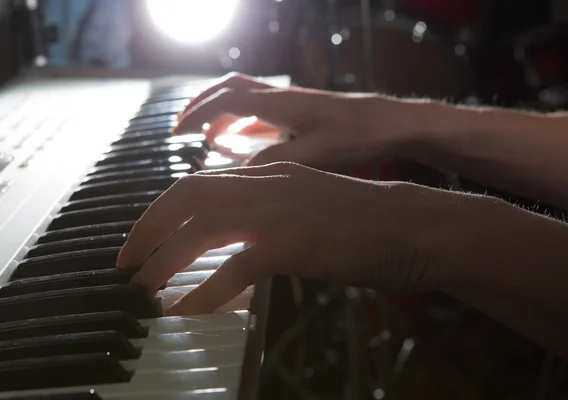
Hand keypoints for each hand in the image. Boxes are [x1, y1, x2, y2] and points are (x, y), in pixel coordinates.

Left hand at [116, 162, 449, 314]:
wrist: (412, 225)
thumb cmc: (364, 220)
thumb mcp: (307, 204)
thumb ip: (269, 213)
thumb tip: (236, 240)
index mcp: (269, 173)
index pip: (197, 183)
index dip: (161, 211)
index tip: (143, 238)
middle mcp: (267, 184)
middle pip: (185, 196)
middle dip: (146, 230)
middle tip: (126, 263)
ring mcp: (278, 211)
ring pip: (199, 229)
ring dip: (162, 260)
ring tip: (143, 289)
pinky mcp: (293, 243)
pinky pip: (233, 268)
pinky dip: (203, 291)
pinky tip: (186, 309)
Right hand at [176, 73, 412, 167]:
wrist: (392, 124)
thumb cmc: (359, 136)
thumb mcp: (316, 153)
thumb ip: (275, 161)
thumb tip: (238, 174)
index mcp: (280, 103)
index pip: (226, 99)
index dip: (198, 113)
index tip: (178, 132)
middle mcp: (281, 98)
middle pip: (230, 88)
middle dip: (202, 104)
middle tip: (183, 127)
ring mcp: (291, 105)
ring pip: (245, 98)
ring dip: (222, 113)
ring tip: (206, 137)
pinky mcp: (302, 114)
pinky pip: (262, 111)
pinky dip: (243, 123)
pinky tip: (244, 141)